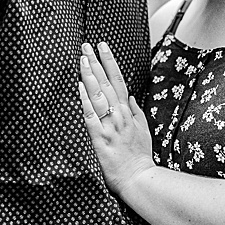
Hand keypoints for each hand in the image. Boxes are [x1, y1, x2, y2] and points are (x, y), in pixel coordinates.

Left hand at [78, 41, 155, 198]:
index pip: (118, 81)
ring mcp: (109, 126)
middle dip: (96, 62)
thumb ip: (136, 113)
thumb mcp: (144, 131)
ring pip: (98, 95)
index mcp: (128, 112)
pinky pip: (91, 116)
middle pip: (106, 83)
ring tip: (82, 59)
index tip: (103, 46)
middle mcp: (119, 115)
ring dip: (90, 75)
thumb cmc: (140, 157)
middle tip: (87, 45)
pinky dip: (86, 101)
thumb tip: (130, 97)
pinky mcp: (100, 138)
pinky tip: (80, 87)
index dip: (110, 62)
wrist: (139, 179)